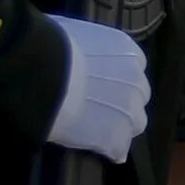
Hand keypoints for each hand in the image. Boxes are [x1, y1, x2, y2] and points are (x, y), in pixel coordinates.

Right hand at [44, 13, 149, 162]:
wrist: (47, 76)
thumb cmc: (52, 46)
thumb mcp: (75, 34)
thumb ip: (86, 45)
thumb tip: (72, 45)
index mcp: (129, 52)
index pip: (133, 68)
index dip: (117, 78)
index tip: (101, 83)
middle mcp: (137, 80)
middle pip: (137, 96)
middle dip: (122, 101)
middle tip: (99, 106)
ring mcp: (130, 111)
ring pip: (134, 124)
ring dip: (120, 126)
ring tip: (99, 130)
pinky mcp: (116, 138)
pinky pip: (119, 148)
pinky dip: (110, 150)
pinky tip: (98, 149)